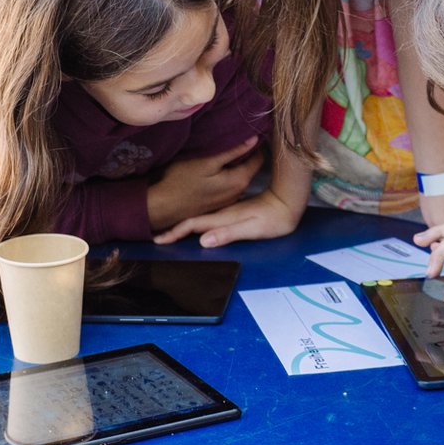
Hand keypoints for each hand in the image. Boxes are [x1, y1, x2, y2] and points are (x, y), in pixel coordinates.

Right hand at [146, 139, 263, 231]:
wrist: (163, 207)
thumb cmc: (182, 181)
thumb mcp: (207, 162)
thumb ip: (232, 151)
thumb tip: (254, 139)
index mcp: (239, 181)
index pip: (259, 158)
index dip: (255, 144)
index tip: (247, 131)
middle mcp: (239, 193)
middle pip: (249, 168)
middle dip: (245, 154)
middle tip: (233, 137)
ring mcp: (228, 201)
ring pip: (238, 177)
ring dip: (234, 165)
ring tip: (222, 151)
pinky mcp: (218, 204)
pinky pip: (228, 186)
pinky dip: (226, 175)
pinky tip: (214, 170)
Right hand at [156, 187, 302, 247]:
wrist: (287, 203)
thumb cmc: (274, 219)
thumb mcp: (252, 228)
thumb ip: (228, 233)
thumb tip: (203, 241)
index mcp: (223, 217)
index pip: (193, 225)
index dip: (175, 232)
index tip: (158, 239)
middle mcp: (221, 213)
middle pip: (192, 220)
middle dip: (173, 228)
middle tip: (156, 236)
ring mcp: (226, 212)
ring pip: (199, 218)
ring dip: (183, 225)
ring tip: (169, 231)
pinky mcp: (232, 212)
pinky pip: (208, 217)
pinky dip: (197, 222)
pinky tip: (196, 226)